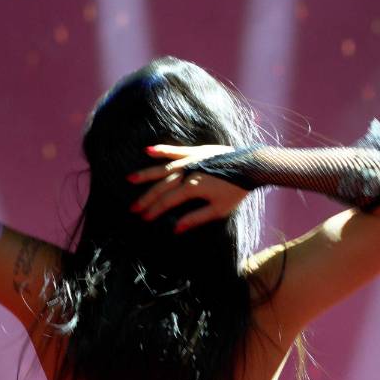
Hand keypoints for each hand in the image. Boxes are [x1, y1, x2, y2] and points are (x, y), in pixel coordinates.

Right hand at [127, 144, 251, 231]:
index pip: (167, 201)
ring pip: (162, 168)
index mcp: (191, 188)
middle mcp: (187, 172)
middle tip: (132, 208)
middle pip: (161, 187)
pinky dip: (162, 150)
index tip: (143, 218)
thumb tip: (175, 229)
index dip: (154, 210)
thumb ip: (195, 218)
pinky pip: (175, 150)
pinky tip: (148, 151)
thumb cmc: (235, 190)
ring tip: (130, 179)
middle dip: (146, 198)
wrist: (249, 166)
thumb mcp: (218, 210)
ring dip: (146, 174)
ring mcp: (190, 160)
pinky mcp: (195, 151)